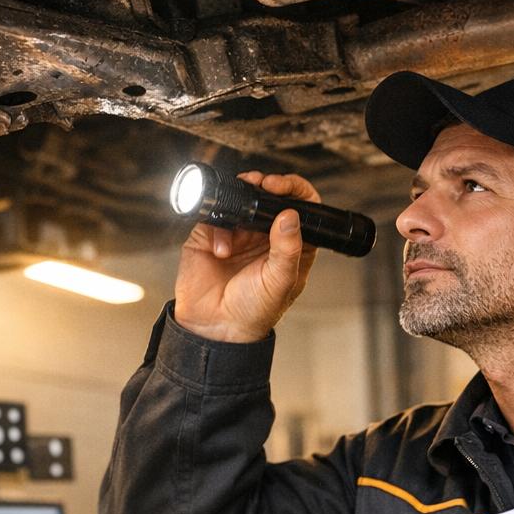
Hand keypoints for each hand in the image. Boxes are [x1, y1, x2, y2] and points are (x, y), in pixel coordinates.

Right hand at [173, 171, 320, 342]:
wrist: (215, 329)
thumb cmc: (253, 312)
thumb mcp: (279, 282)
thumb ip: (288, 249)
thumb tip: (291, 216)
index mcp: (291, 244)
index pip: (302, 206)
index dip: (295, 190)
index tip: (282, 188)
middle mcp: (266, 236)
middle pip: (271, 196)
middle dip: (266, 186)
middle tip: (263, 184)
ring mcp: (239, 234)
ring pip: (241, 200)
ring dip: (241, 198)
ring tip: (240, 206)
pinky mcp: (211, 236)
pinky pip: (215, 216)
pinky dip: (218, 228)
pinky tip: (221, 251)